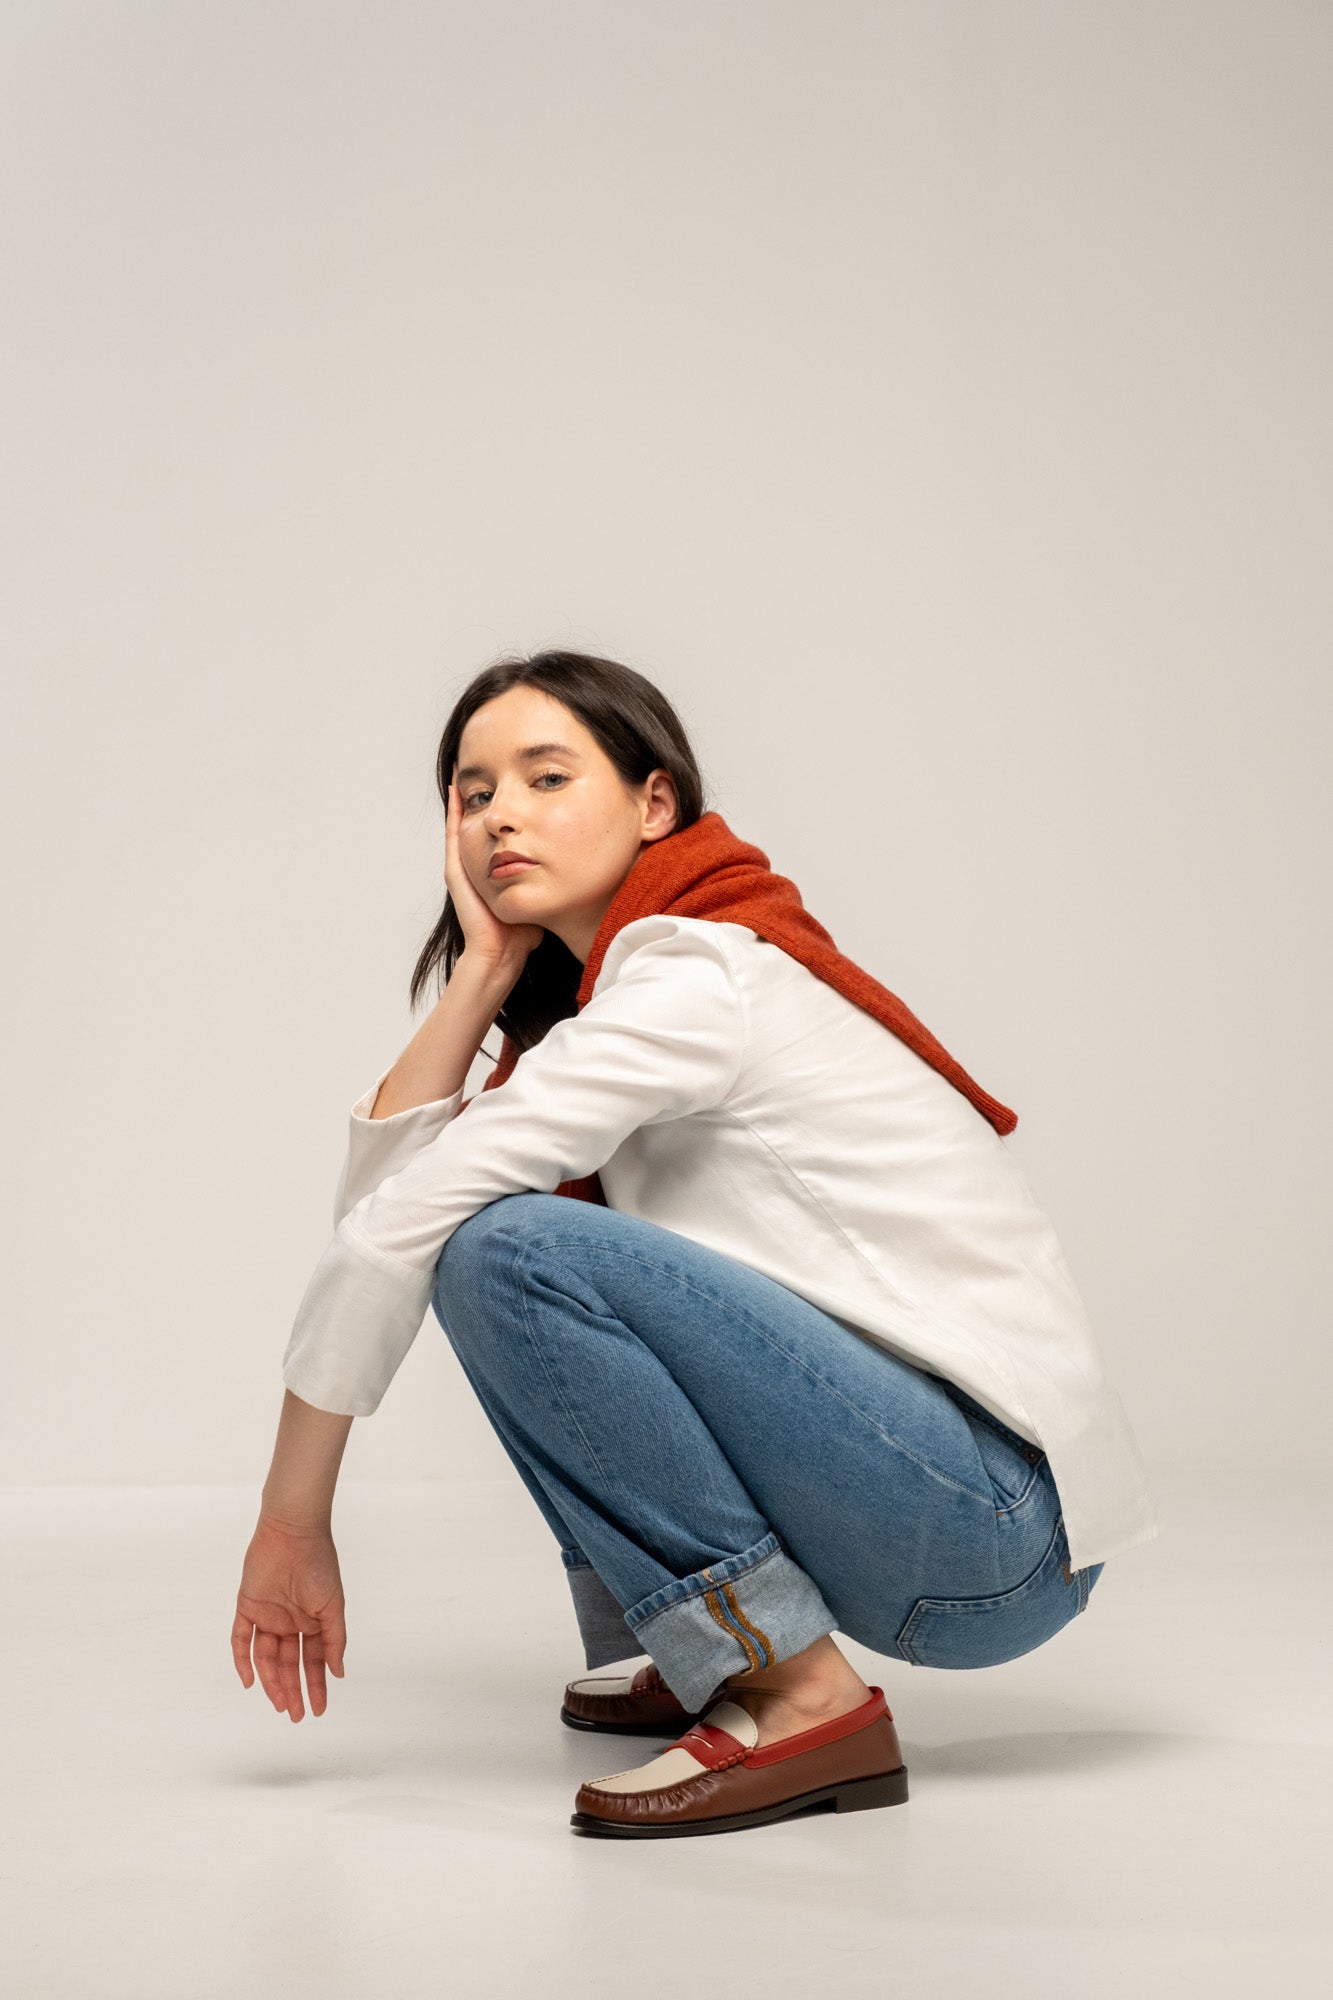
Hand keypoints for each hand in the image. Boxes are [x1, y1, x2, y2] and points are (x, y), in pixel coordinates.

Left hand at [231, 1517, 346, 1722]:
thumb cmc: (319, 1564)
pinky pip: (240, 1640)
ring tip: (280, 1703)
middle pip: (288, 1664)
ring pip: (265, 1658)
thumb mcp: (333, 1605)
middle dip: (293, 1690)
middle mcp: (289, 1622)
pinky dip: (242, 1661)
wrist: (293, 1533)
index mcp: (312, 1621)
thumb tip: (339, 1673)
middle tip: (296, 1715)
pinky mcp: (246, 1607)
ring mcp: (267, 1616)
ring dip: (271, 1681)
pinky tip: (249, 1682)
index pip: (313, 1661)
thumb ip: (334, 1640)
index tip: (318, 1709)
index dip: (316, 1685)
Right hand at [445, 771, 544, 974]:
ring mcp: (465, 865)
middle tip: (485, 761)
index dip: (504, 806)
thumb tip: (586, 858)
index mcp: (496, 867)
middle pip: (479, 818)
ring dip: (466, 794)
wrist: (501, 955)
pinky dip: (454, 810)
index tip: (513, 778)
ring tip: (464, 764)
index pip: (500, 829)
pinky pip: (454, 832)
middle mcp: (478, 863)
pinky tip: (457, 787)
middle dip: (484, 792)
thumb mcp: (543, 891)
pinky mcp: (457, 872)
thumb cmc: (525, 933)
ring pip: (464, 820)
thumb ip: (555, 875)